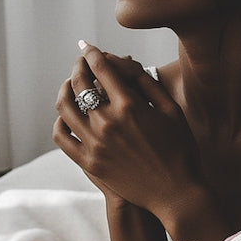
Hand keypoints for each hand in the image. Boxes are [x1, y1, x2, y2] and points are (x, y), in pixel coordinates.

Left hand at [53, 41, 205, 221]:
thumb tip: (124, 63)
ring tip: (70, 85)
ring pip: (65, 107)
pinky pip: (62, 136)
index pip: (101, 68)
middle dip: (78, 67)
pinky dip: (60, 120)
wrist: (175, 193)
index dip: (91, 53)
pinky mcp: (89, 162)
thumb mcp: (171, 110)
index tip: (87, 47)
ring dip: (65, 89)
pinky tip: (66, 115)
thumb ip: (147, 84)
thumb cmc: (180, 149)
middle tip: (81, 62)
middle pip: (80, 83)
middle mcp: (107, 122)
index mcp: (129, 106)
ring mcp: (95, 144)